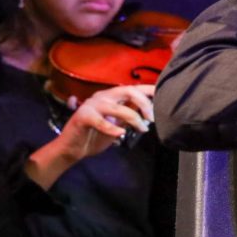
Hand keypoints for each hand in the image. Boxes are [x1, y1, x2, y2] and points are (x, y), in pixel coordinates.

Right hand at [26, 84, 155, 189]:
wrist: (72, 148)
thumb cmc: (97, 135)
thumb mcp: (119, 124)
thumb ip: (131, 115)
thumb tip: (151, 111)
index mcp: (112, 95)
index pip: (134, 88)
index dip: (149, 90)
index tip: (164, 95)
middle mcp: (103, 96)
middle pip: (129, 91)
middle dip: (145, 104)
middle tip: (152, 119)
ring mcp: (92, 105)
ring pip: (118, 107)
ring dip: (134, 119)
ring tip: (142, 129)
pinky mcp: (82, 116)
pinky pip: (100, 121)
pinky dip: (112, 128)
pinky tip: (120, 135)